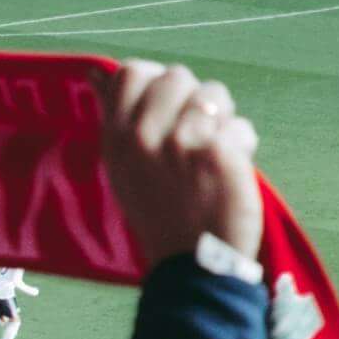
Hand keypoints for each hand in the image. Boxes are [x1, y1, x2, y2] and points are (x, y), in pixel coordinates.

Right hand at [100, 60, 266, 272]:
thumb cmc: (161, 214)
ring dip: (222, 120)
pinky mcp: (216, 151)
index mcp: (116, 137)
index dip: (156, 83)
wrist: (192, 266)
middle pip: (178, 76)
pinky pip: (240, 126)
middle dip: (194, 101)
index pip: (131, 72)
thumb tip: (96, 72)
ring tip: (213, 156)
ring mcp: (179, 141)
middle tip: (194, 140)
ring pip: (214, 93)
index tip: (168, 112)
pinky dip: (243, 146)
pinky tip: (231, 172)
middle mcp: (141, 135)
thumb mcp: (122, 167)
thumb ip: (117, 117)